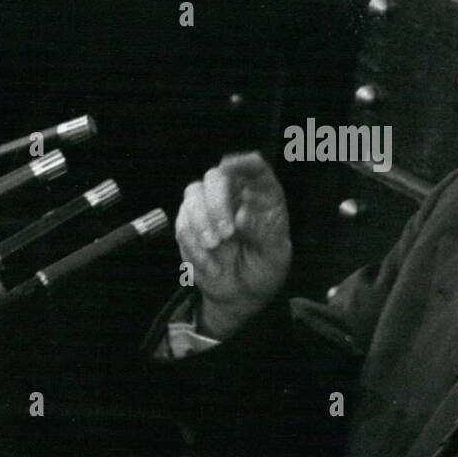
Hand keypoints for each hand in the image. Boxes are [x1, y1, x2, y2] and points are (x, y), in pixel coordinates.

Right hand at [175, 153, 291, 338]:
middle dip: (217, 203)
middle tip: (226, 233)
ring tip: (216, 247)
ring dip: (201, 222)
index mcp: (262, 195)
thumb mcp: (275, 255)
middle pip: (216, 177)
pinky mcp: (189, 224)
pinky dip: (194, 246)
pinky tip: (211, 266)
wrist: (241, 294)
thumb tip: (242, 215)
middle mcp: (234, 194)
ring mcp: (208, 206)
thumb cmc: (264, 267)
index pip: (255, 168)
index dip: (243, 163)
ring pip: (193, 195)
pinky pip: (182, 225)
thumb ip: (264, 234)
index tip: (230, 167)